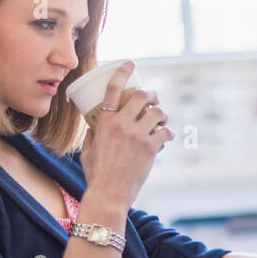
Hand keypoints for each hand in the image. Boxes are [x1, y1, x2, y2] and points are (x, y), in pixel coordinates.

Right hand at [80, 60, 174, 208]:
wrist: (109, 193)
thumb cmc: (96, 175)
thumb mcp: (87, 151)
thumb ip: (91, 137)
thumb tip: (92, 128)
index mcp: (104, 122)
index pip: (113, 89)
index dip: (123, 72)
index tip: (130, 64)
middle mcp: (121, 124)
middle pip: (141, 96)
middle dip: (151, 95)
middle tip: (154, 100)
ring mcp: (137, 135)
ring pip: (157, 113)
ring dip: (162, 114)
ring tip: (161, 121)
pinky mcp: (150, 148)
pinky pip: (166, 133)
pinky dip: (168, 134)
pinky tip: (167, 138)